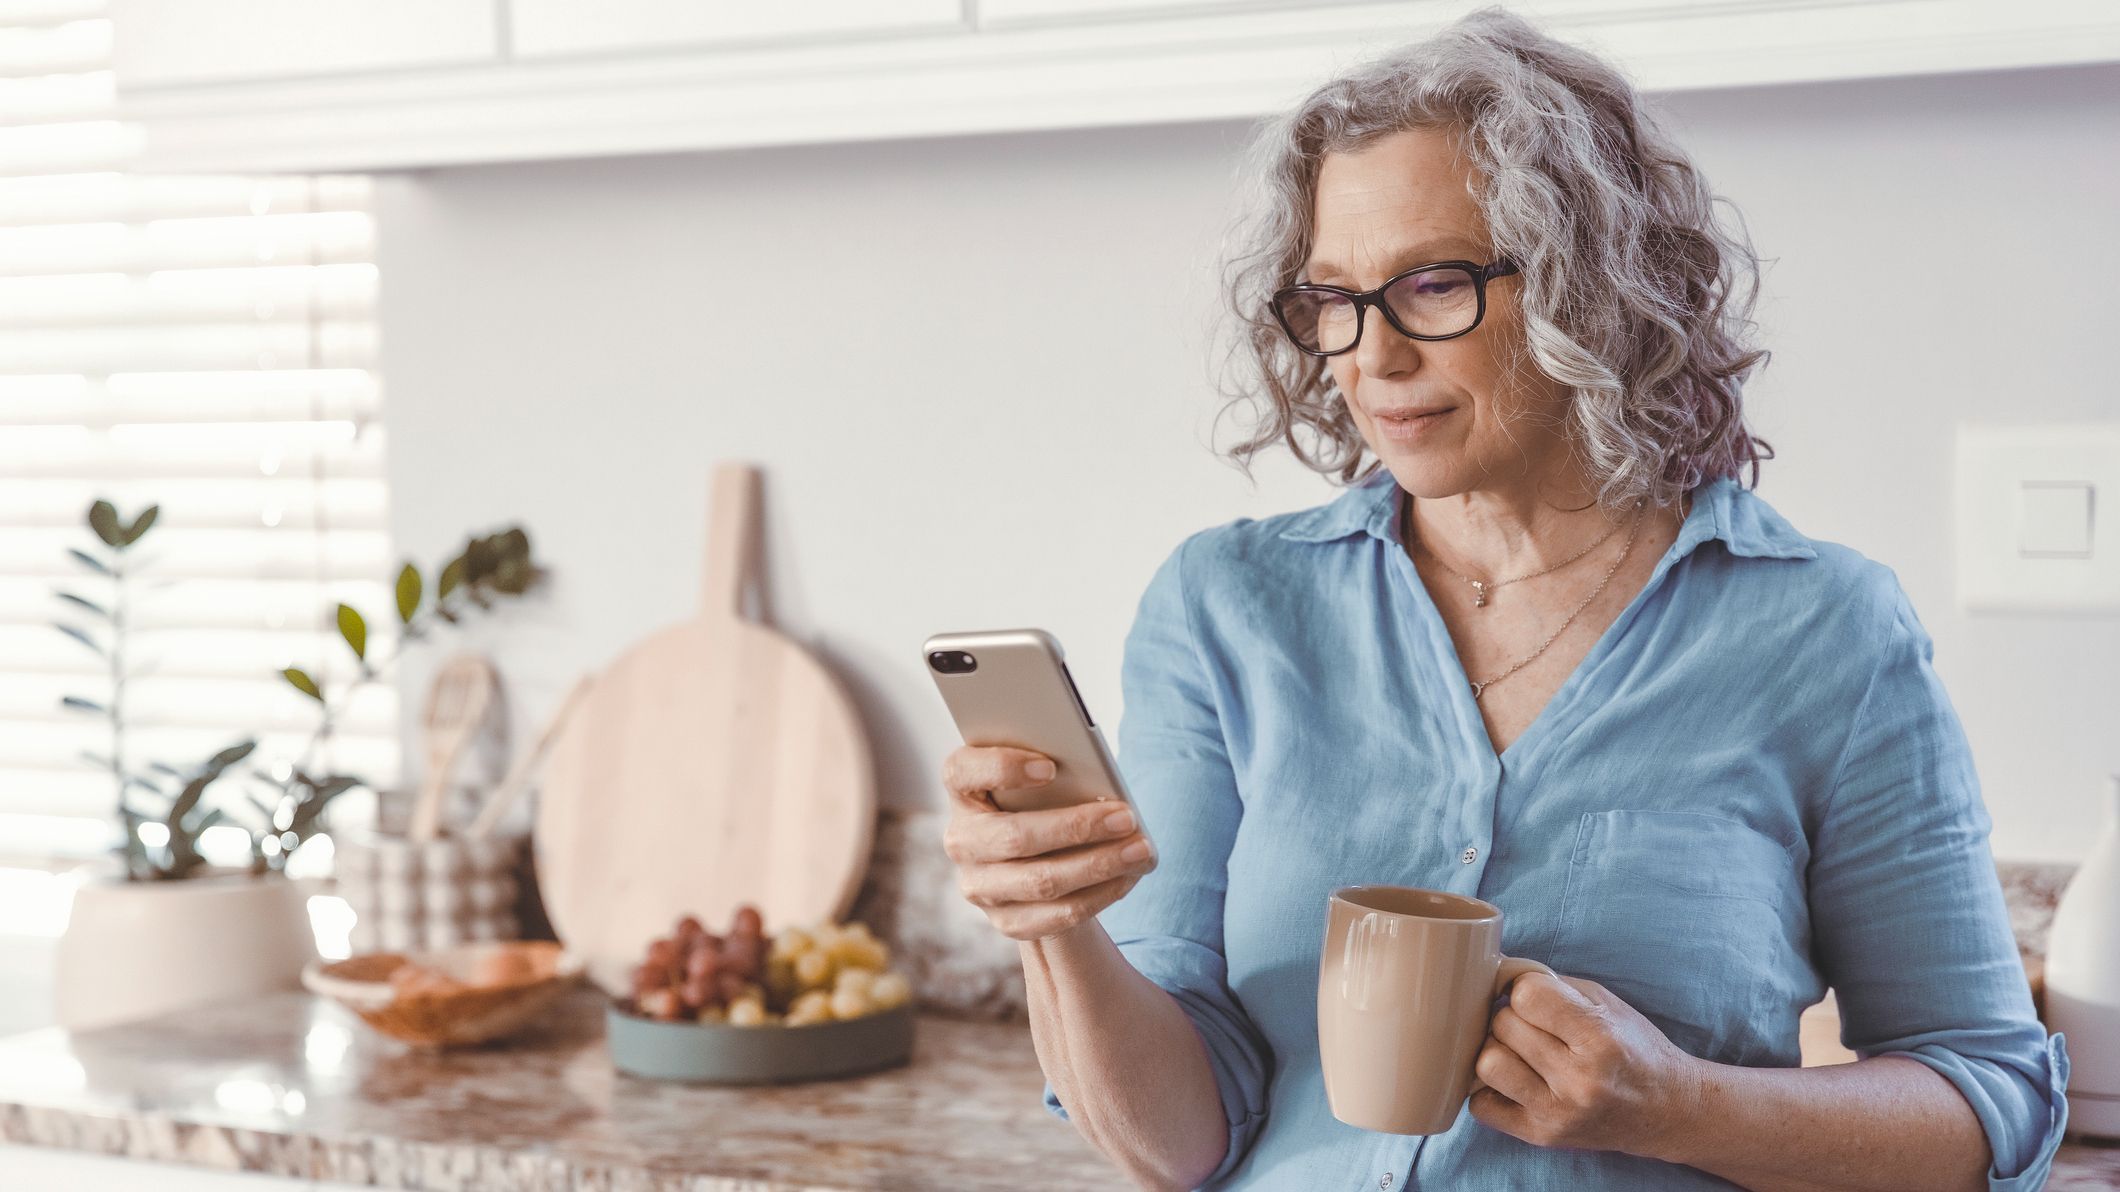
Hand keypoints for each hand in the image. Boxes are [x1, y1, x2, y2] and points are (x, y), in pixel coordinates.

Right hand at [939, 744, 1156, 941]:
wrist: (1037, 859)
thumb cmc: (1044, 799)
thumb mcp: (1042, 780)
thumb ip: (1056, 771)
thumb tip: (1100, 783)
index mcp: (962, 790)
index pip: (961, 771)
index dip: (1001, 767)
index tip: (1050, 766)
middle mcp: (962, 840)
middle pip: (1013, 836)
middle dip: (1076, 827)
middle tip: (1126, 817)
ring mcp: (978, 885)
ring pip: (1040, 881)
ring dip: (1098, 865)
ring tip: (1141, 850)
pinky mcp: (1006, 921)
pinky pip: (1057, 915)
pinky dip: (1100, 895)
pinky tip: (1129, 877)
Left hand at [1468, 972, 1704, 1159]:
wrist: (1667, 1111)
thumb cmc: (1633, 1048)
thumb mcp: (1606, 1003)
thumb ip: (1552, 984)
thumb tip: (1497, 974)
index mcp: (1599, 1038)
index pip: (1526, 996)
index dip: (1526, 990)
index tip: (1540, 999)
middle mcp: (1578, 1080)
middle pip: (1503, 1025)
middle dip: (1514, 1018)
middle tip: (1536, 1028)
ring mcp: (1558, 1113)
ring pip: (1487, 1064)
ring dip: (1499, 1051)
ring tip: (1521, 1053)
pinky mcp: (1542, 1137)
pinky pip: (1481, 1105)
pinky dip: (1490, 1089)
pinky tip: (1516, 1081)